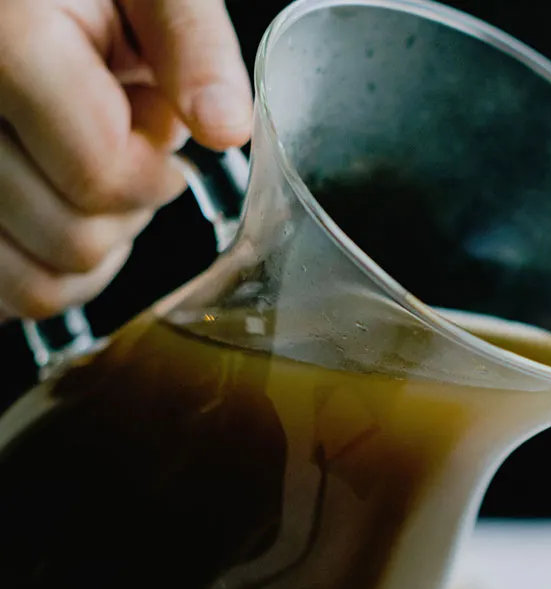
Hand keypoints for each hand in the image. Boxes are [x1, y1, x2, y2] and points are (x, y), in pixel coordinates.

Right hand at [0, 0, 250, 321]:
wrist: (21, 3)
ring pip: (34, 284)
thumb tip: (224, 127)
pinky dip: (42, 272)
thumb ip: (189, 39)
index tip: (150, 116)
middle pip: (73, 240)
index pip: (102, 174)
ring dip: (85, 242)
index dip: (152, 166)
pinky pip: (5, 294)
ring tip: (77, 163)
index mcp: (0, 39)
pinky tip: (52, 204)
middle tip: (111, 134)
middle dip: (123, 204)